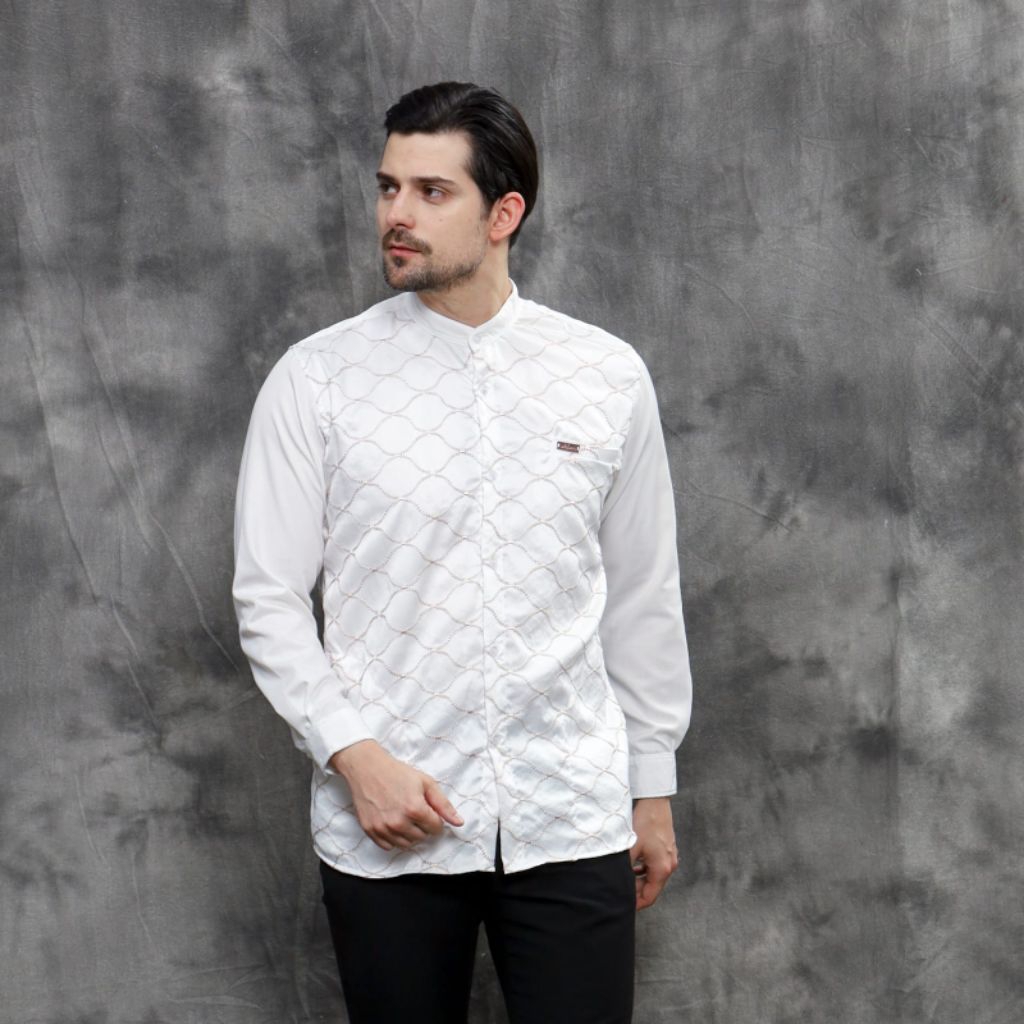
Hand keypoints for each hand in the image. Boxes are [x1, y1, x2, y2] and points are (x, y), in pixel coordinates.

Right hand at [329, 740, 463, 851]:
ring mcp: (383, 828)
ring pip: (406, 844)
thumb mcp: (426, 782)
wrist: (367, 768)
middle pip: (421, 838)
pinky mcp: (370, 831)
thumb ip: (444, 804)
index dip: (435, 819)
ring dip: (410, 834)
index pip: (436, 828)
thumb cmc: (397, 773)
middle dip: (423, 826)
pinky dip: (394, 838)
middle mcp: (399, 822)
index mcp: (415, 809)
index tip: (429, 810)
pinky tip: (394, 823)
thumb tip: (459, 823)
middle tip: (416, 811)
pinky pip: (388, 846)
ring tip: (405, 817)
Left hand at [630, 797, 678, 909]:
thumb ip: (625, 868)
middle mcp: (669, 865)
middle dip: (635, 891)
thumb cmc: (644, 822)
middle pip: (651, 888)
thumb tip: (616, 882)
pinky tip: (633, 865)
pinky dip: (644, 870)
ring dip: (639, 880)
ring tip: (623, 877)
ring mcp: (669, 856)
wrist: (655, 802)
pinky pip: (655, 866)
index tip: (623, 905)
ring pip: (653, 877)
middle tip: (619, 890)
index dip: (635, 904)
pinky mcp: (666, 848)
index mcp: (662, 869)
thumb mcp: (630, 848)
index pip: (649, 897)